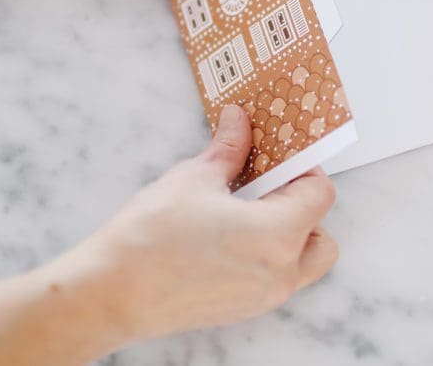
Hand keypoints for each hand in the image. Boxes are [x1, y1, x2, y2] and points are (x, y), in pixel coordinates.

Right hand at [43, 105, 338, 349]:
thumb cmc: (151, 239)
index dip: (303, 168)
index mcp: (279, 235)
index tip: (279, 156)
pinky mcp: (241, 310)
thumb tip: (238, 123)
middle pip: (321, 236)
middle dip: (304, 208)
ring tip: (245, 211)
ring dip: (288, 235)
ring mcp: (262, 297)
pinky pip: (274, 280)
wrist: (110, 293)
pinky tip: (227, 236)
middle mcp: (280, 273)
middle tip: (268, 186)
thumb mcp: (194, 178)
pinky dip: (266, 256)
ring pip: (301, 263)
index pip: (320, 194)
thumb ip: (228, 149)